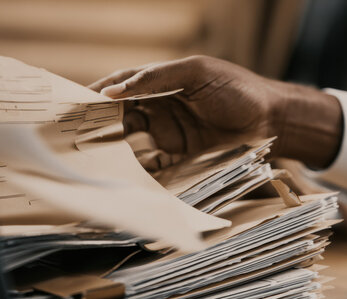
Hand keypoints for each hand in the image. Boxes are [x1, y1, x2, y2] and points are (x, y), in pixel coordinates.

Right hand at [88, 55, 342, 167]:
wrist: (271, 119)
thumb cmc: (237, 88)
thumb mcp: (197, 74)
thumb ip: (156, 79)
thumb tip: (114, 90)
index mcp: (160, 83)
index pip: (120, 88)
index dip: (98, 96)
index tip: (75, 108)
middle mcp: (160, 108)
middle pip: (121, 118)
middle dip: (101, 128)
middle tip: (78, 140)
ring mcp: (169, 133)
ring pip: (133, 142)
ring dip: (116, 151)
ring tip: (96, 161)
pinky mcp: (181, 157)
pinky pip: (154, 164)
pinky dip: (139, 169)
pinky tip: (125, 176)